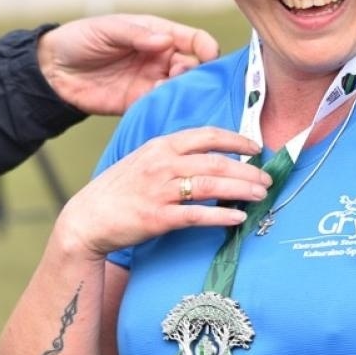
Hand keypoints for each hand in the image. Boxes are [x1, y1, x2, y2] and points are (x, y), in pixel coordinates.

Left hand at [37, 14, 219, 115]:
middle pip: (192, 66)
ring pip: (180, 89)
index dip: (205, 45)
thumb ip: (136, 34)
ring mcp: (150, 82)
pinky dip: (166, 107)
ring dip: (181, 91)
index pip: (191, 39)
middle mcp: (159, 59)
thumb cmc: (80, 40)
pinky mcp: (138, 104)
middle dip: (194, 72)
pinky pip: (161, 107)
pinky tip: (159, 104)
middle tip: (180, 75)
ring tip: (165, 89)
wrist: (53, 70)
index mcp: (156, 34)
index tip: (210, 54)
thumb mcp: (108, 29)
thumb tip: (166, 41)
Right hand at [55, 126, 269, 256]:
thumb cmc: (118, 191)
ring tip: (261, 195)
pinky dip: (221, 216)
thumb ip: (173, 157)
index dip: (236, 139)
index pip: (206, 136)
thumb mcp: (144, 161)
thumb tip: (210, 161)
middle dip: (247, 170)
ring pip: (211, 186)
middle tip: (267, 179)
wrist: (87, 218)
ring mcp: (159, 190)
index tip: (256, 147)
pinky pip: (197, 215)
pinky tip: (239, 218)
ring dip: (242, 190)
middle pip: (216, 162)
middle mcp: (161, 164)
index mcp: (160, 146)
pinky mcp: (157, 217)